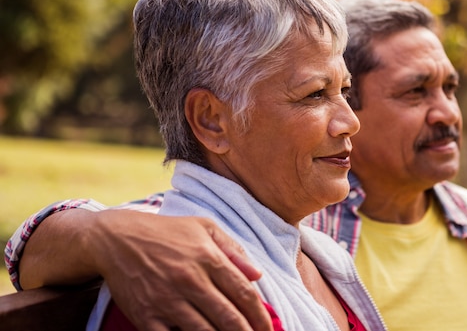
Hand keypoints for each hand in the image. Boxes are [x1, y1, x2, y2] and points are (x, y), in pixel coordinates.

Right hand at [86, 210, 271, 330]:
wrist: (116, 238)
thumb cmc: (166, 232)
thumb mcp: (203, 227)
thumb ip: (233, 250)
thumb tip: (257, 275)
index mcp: (208, 257)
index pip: (244, 293)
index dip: (261, 316)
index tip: (269, 328)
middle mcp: (190, 280)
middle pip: (229, 318)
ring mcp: (167, 300)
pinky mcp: (146, 316)